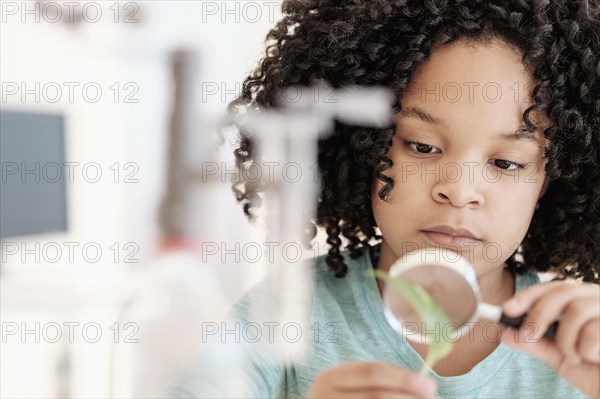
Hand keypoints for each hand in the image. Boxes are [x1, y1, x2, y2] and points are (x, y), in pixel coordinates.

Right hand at [307, 361, 436, 398]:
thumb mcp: (350, 387)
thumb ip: (379, 382)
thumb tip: (425, 386)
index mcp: (329, 378)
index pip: (372, 372)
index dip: (403, 378)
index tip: (431, 384)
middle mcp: (325, 397)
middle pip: (377, 396)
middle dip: (410, 397)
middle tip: (435, 398)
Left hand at [501, 281, 599, 397]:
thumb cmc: (594, 371)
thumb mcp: (559, 356)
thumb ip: (536, 344)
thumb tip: (505, 334)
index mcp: (581, 301)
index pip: (552, 289)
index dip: (528, 296)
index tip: (507, 310)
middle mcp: (596, 299)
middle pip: (562, 292)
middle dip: (538, 314)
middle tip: (527, 335)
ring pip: (576, 310)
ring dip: (566, 340)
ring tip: (574, 357)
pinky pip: (593, 333)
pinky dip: (586, 351)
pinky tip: (594, 359)